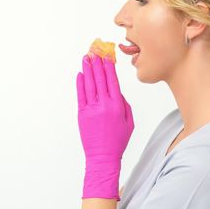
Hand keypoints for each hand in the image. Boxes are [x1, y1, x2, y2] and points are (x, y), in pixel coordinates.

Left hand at [76, 53, 134, 199]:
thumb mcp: (129, 122)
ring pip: (89, 84)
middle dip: (97, 64)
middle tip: (95, 52)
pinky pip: (80, 95)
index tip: (107, 57)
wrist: (103, 156)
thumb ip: (125, 105)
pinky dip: (80, 83)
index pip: (112, 81)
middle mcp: (104, 104)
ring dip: (88, 70)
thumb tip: (117, 92)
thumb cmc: (118, 140)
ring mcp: (91, 108)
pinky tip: (80, 74)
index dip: (109, 68)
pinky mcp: (82, 113)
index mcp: (117, 105)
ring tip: (87, 58)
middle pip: (100, 79)